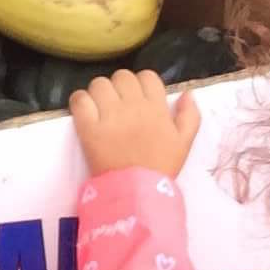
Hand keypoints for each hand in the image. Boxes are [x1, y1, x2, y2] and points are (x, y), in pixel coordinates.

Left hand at [69, 69, 200, 179]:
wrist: (137, 193)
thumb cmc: (161, 167)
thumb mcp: (184, 143)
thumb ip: (190, 115)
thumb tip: (187, 92)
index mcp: (157, 107)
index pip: (147, 76)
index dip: (141, 84)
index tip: (137, 99)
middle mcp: (133, 106)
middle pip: (122, 77)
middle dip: (119, 88)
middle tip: (117, 105)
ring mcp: (109, 115)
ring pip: (99, 84)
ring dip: (99, 93)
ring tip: (100, 109)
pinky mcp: (88, 126)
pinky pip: (79, 99)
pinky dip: (80, 102)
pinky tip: (85, 113)